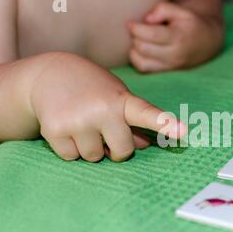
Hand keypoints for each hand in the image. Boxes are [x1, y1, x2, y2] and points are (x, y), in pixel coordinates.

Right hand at [29, 52, 186, 161]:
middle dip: (115, 148)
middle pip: (122, 152)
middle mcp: (102, 109)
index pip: (147, 114)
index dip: (165, 124)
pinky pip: (71, 157)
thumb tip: (145, 145)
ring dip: (90, 147)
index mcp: (122, 100)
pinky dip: (69, 148)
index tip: (183, 131)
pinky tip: (65, 126)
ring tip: (80, 122)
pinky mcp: (55, 130)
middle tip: (104, 129)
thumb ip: (132, 120)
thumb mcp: (116, 97)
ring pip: (94, 157)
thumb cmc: (93, 89)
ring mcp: (78, 120)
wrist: (49, 74)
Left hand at [128, 1, 223, 72]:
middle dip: (135, 37)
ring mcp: (169, 66)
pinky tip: (141, 50)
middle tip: (137, 30)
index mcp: (178, 38)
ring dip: (134, 50)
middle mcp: (174, 55)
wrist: (206, 43)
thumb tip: (146, 19)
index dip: (136, 28)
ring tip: (139, 40)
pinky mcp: (165, 72)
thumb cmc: (191, 24)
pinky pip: (144, 69)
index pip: (151, 35)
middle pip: (143, 48)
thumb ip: (163, 9)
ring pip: (141, 62)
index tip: (131, 22)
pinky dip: (137, 59)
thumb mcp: (181, 11)